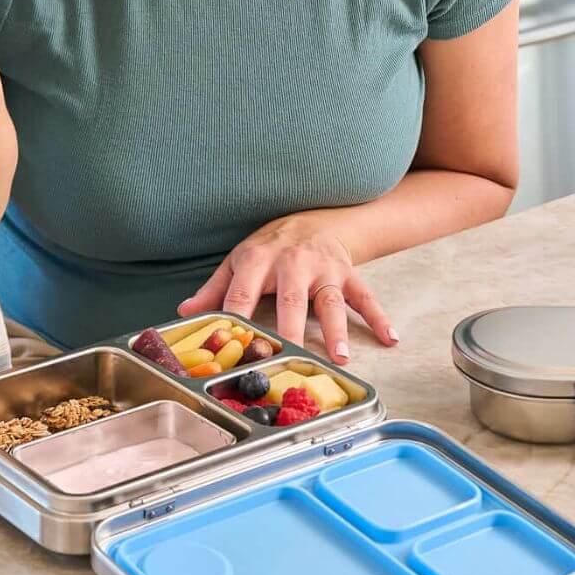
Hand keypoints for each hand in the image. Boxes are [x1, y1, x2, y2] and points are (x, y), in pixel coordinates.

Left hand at [177, 211, 397, 359]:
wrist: (313, 216)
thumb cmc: (270, 245)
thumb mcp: (238, 261)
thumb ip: (215, 289)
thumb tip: (184, 314)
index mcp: (257, 261)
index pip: (242, 295)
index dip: (237, 321)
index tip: (235, 349)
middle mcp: (292, 262)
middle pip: (290, 300)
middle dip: (290, 330)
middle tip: (291, 358)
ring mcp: (324, 268)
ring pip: (330, 300)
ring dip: (337, 329)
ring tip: (341, 357)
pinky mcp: (348, 271)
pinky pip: (365, 295)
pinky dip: (378, 316)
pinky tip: (390, 337)